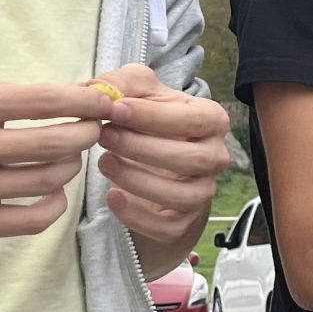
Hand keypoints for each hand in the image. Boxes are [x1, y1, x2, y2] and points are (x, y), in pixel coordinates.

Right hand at [0, 76, 110, 240]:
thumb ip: (2, 92)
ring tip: (67, 155)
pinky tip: (52, 191)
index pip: (45, 99)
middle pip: (57, 142)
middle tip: (92, 128)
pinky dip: (54, 204)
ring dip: (71, 165)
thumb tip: (65, 94)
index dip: (85, 100)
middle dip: (87, 133)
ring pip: (49, 179)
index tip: (102, 100)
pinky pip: (32, 219)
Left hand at [92, 64, 233, 249]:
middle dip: (142, 148)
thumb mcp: (139, 91)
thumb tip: (97, 90)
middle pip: (190, 159)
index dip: (154, 116)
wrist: (154, 155)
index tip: (116, 109)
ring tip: (104, 162)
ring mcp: (203, 191)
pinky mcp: (184, 220)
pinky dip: (137, 216)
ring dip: (139, 180)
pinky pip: (168, 227)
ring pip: (182, 195)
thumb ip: (121, 84)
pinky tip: (112, 196)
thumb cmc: (149, 117)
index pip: (194, 119)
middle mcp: (215, 157)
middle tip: (105, 135)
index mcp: (212, 120)